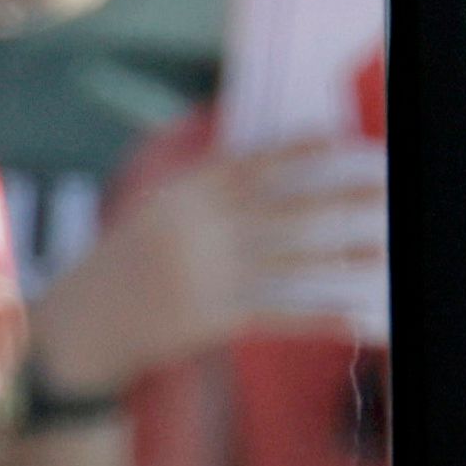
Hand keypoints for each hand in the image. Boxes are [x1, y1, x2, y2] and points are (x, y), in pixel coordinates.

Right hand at [29, 136, 386, 401]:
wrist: (79, 326)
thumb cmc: (123, 264)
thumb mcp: (153, 213)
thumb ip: (203, 192)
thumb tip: (269, 166)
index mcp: (180, 195)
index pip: (251, 164)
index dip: (299, 150)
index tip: (342, 140)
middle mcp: (195, 230)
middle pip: (286, 208)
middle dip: (342, 196)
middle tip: (386, 186)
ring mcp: (205, 275)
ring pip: (292, 260)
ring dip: (345, 254)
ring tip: (386, 247)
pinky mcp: (212, 318)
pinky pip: (279, 310)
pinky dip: (320, 311)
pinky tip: (355, 310)